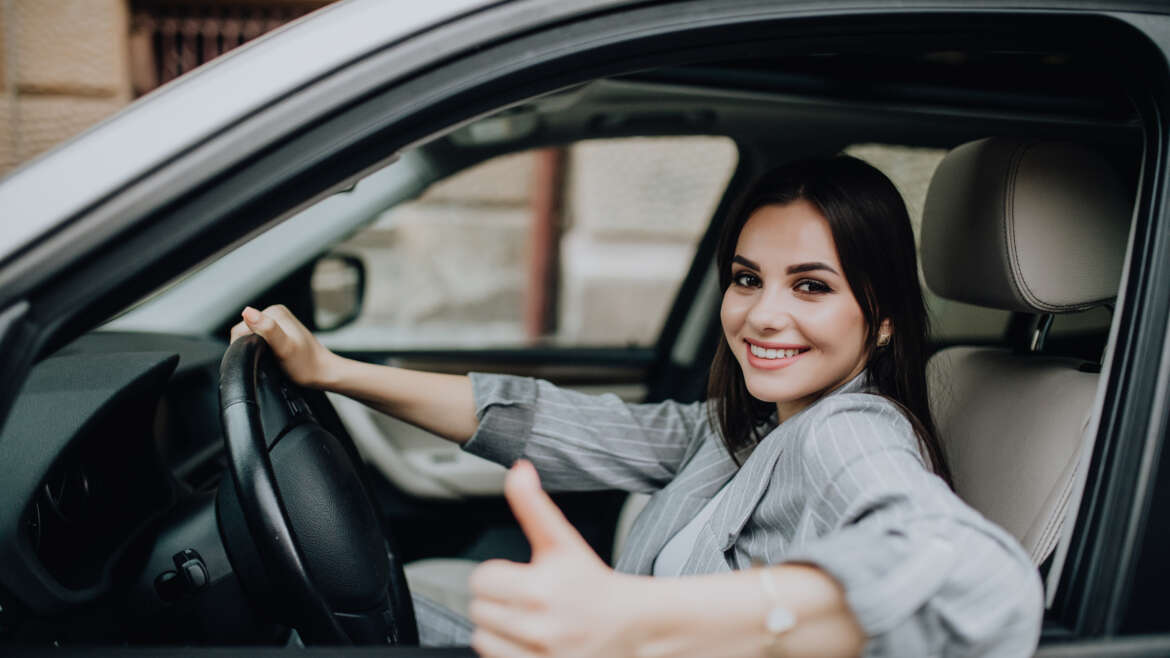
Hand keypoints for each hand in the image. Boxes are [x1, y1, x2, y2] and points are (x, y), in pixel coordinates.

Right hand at [229, 305, 338, 388]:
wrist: (323, 373)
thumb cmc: (306, 365)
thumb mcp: (284, 347)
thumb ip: (267, 329)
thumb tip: (248, 312)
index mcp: (274, 312)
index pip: (241, 327)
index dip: (244, 346)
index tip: (256, 358)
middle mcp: (275, 314)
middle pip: (245, 332)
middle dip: (250, 348)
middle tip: (266, 361)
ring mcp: (277, 323)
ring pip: (251, 337)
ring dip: (255, 350)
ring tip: (270, 360)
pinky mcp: (279, 333)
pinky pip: (260, 341)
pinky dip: (261, 351)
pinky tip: (272, 358)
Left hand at [469, 461, 649, 656]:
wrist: (634, 628)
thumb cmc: (594, 583)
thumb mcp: (564, 541)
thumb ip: (534, 505)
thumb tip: (518, 469)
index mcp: (540, 589)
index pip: (481, 578)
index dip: (499, 573)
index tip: (522, 575)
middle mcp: (539, 627)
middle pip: (478, 609)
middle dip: (498, 601)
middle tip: (527, 599)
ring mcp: (540, 656)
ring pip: (481, 638)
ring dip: (498, 629)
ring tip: (528, 621)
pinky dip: (506, 652)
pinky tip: (530, 642)